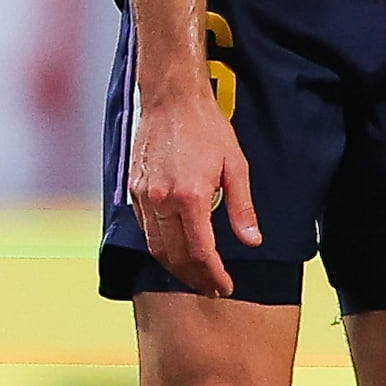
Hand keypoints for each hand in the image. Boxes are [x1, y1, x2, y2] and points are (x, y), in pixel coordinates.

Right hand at [124, 85, 260, 296]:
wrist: (171, 98)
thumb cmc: (206, 127)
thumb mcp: (235, 165)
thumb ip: (242, 208)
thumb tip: (252, 241)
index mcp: (191, 197)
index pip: (201, 252)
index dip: (214, 275)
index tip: (225, 287)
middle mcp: (162, 201)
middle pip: (175, 256)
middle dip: (195, 278)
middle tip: (211, 288)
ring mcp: (144, 196)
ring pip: (156, 247)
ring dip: (175, 268)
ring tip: (194, 276)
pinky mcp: (133, 190)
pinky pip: (145, 230)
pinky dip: (159, 247)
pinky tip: (174, 250)